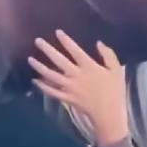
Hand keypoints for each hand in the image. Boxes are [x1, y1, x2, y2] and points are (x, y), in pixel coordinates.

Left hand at [28, 31, 128, 146]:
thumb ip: (108, 55)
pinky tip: (35, 81)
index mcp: (89, 66)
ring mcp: (69, 87)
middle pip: (59, 60)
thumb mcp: (116, 70)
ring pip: (51, 76)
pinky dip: (42, 86)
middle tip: (37, 41)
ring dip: (39, 67)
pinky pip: (52, 92)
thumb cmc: (114, 90)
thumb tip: (99, 43)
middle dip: (47, 50)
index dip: (66, 41)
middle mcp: (76, 75)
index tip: (57, 32)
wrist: (109, 113)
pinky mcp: (66, 98)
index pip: (75, 50)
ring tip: (30, 59)